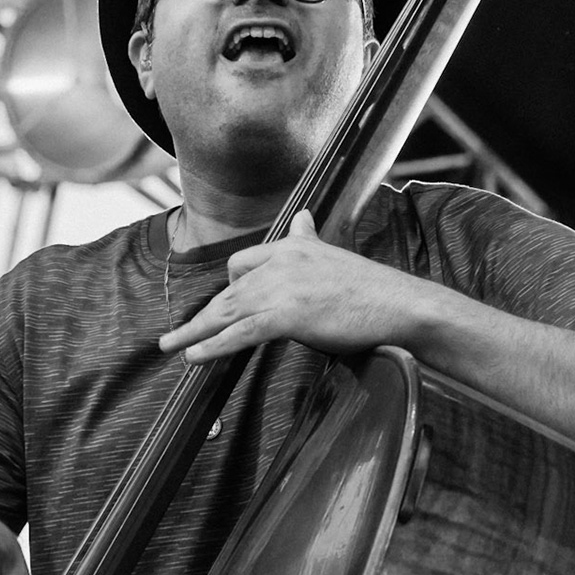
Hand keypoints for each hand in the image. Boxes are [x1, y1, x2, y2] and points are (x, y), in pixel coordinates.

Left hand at [158, 210, 434, 362]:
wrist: (402, 306)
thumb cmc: (373, 291)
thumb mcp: (335, 257)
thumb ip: (310, 241)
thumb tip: (302, 217)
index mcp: (292, 247)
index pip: (242, 263)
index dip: (229, 289)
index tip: (220, 306)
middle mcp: (282, 261)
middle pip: (228, 291)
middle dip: (201, 316)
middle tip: (175, 336)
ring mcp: (283, 287)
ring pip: (227, 312)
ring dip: (195, 333)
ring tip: (172, 348)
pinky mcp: (288, 315)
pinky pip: (240, 333)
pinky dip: (213, 346)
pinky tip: (194, 357)